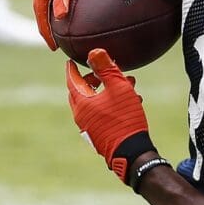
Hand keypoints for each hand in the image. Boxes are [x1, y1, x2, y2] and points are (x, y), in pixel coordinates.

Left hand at [66, 49, 153, 183]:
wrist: (131, 152)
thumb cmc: (125, 118)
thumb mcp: (118, 87)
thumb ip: (106, 68)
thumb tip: (94, 52)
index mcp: (81, 103)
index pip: (72, 80)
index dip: (72, 69)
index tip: (71, 61)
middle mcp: (81, 116)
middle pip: (81, 92)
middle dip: (93, 79)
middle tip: (103, 71)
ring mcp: (89, 127)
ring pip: (94, 102)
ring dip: (107, 91)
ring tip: (127, 84)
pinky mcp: (99, 135)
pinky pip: (101, 113)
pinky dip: (110, 104)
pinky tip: (129, 102)